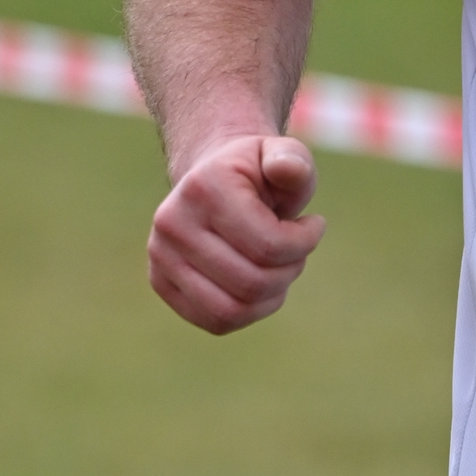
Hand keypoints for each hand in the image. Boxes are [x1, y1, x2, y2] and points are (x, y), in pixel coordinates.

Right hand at [147, 133, 325, 333]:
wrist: (215, 182)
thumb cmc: (259, 174)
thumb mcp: (284, 155)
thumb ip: (293, 159)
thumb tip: (286, 168)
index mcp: (204, 188)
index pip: (268, 245)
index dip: (305, 243)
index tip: (314, 224)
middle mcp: (172, 222)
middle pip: (251, 283)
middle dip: (289, 271)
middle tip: (297, 250)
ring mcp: (160, 255)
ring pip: (232, 310)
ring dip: (271, 296)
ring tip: (280, 268)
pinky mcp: (161, 282)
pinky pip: (216, 321)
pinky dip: (250, 312)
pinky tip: (262, 286)